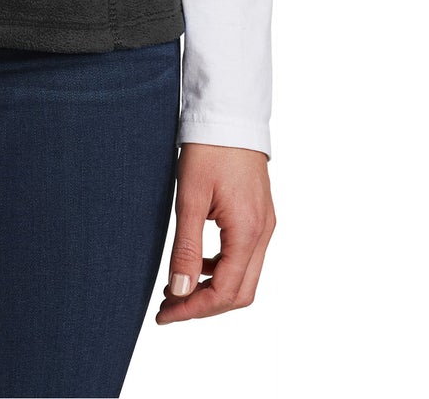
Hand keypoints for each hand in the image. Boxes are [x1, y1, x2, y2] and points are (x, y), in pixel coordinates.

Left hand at [155, 142, 273, 322]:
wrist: (230, 114)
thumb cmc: (210, 150)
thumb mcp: (190, 198)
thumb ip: (185, 247)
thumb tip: (179, 291)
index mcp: (248, 232)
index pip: (224, 292)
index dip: (193, 309)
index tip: (164, 315)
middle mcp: (263, 234)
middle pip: (239, 293)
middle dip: (204, 306)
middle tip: (168, 307)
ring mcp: (264, 226)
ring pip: (244, 278)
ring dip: (212, 289)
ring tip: (176, 287)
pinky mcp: (260, 217)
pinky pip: (244, 257)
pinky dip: (220, 269)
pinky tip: (196, 261)